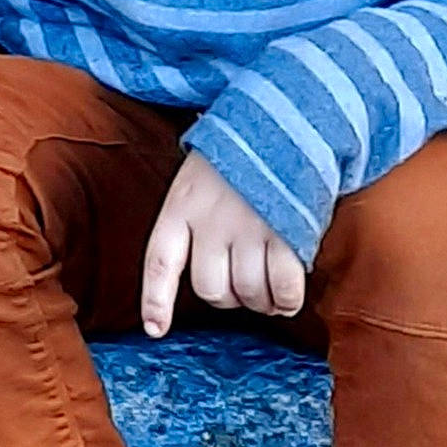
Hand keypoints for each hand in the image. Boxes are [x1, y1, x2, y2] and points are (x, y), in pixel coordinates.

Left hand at [141, 150, 305, 339]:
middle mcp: (211, 220)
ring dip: (261, 302)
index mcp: (182, 204)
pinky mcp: (288, 231)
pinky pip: (284, 286)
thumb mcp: (200, 176)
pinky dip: (287, 299)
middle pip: (212, 290)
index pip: (160, 261)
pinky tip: (289, 297)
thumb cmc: (243, 155)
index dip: (156, 300)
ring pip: (248, 293)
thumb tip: (211, 272)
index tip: (156, 330)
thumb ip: (194, 217)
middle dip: (230, 299)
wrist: (289, 117)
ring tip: (270, 294)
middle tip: (244, 289)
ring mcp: (249, 227)